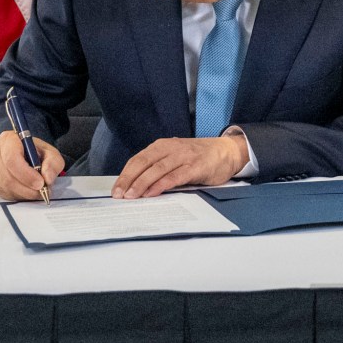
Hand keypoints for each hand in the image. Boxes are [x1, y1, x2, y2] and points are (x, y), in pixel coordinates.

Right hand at [0, 130, 65, 201]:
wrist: (24, 155)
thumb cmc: (36, 153)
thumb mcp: (50, 152)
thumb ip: (53, 162)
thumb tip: (47, 178)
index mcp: (8, 140)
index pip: (11, 158)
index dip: (26, 174)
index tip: (41, 183)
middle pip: (7, 175)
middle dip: (27, 187)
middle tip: (42, 191)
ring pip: (5, 186)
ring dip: (24, 193)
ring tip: (38, 192)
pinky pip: (4, 193)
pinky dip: (19, 196)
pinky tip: (28, 192)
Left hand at [112, 133, 250, 197]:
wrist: (227, 151)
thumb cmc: (198, 157)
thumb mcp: (175, 157)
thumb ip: (159, 167)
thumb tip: (136, 186)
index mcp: (163, 145)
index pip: (138, 159)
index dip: (125, 175)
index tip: (116, 189)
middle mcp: (171, 148)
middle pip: (144, 163)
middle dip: (129, 180)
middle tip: (119, 195)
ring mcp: (184, 156)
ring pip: (158, 169)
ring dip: (142, 183)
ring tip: (132, 196)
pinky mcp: (196, 166)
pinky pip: (175, 176)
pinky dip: (162, 184)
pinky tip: (153, 193)